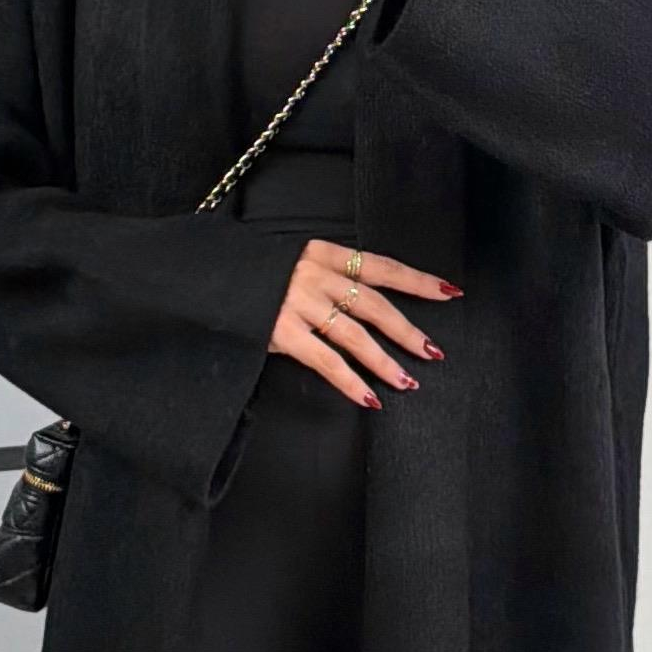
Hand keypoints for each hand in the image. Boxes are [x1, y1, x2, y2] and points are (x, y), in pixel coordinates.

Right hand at [269, 239, 460, 408]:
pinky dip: (351, 382)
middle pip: (375, 304)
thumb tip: (363, 302)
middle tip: (433, 351)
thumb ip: (325, 277)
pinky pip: (326, 361)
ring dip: (385, 362)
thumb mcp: (291, 263)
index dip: (418, 281)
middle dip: (408, 330)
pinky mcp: (282, 331)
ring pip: (356, 336)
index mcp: (322, 253)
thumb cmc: (250, 274)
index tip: (449, 292)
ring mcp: (298, 303)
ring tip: (407, 383)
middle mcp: (315, 275)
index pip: (382, 266)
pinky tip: (369, 398)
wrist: (202, 276)